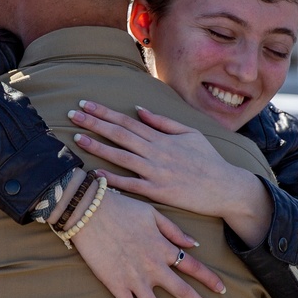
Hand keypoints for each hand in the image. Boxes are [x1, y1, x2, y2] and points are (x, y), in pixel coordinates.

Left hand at [69, 101, 249, 217]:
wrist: (225, 187)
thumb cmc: (208, 160)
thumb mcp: (190, 133)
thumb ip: (163, 122)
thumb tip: (139, 109)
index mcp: (162, 137)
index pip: (127, 121)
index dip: (105, 112)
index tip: (86, 105)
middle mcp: (156, 152)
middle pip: (119, 134)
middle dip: (94, 123)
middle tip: (72, 114)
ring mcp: (156, 172)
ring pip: (121, 157)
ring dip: (98, 147)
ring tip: (77, 138)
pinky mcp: (158, 192)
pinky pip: (131, 185)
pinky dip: (112, 180)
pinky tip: (95, 175)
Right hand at [69, 189, 224, 297]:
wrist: (90, 212)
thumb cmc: (121, 208)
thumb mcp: (152, 213)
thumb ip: (174, 230)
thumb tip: (194, 244)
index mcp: (163, 248)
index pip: (193, 266)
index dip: (209, 279)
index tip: (223, 290)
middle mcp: (153, 267)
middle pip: (182, 291)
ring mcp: (135, 278)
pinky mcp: (116, 285)